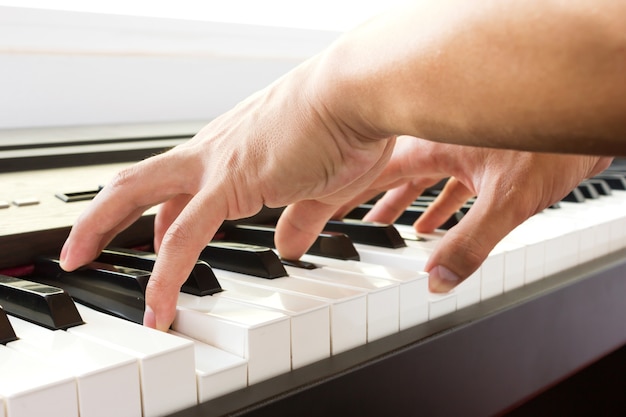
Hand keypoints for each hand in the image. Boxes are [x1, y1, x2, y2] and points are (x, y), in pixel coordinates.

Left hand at [60, 59, 395, 330]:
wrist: (355, 95)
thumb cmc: (345, 128)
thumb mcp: (320, 187)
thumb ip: (301, 219)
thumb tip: (290, 247)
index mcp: (231, 151)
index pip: (179, 188)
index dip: (158, 219)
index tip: (150, 244)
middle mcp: (213, 153)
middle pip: (136, 180)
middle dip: (101, 213)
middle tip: (78, 246)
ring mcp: (215, 166)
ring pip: (136, 195)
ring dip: (99, 228)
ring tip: (77, 262)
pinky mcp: (230, 184)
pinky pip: (185, 238)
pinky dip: (166, 277)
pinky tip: (161, 308)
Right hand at [329, 136, 612, 290]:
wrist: (591, 118)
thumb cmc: (554, 142)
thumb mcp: (508, 201)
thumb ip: (470, 245)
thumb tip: (437, 281)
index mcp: (435, 147)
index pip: (376, 171)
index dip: (348, 190)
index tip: (324, 204)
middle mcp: (444, 145)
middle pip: (393, 175)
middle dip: (369, 198)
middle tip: (345, 216)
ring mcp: (465, 151)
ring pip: (421, 180)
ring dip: (402, 204)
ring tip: (384, 224)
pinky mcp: (486, 159)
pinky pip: (449, 185)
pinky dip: (437, 207)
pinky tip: (434, 226)